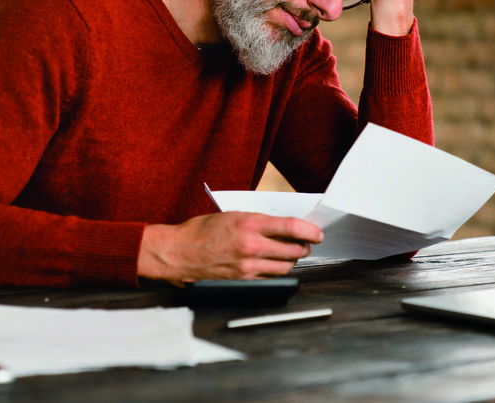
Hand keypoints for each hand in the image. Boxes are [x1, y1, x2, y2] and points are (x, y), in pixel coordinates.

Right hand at [136, 212, 323, 284]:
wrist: (177, 253)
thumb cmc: (200, 231)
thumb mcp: (232, 215)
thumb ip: (258, 220)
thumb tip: (283, 225)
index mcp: (249, 224)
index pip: (291, 227)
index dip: (311, 230)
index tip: (318, 232)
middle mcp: (251, 246)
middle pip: (294, 250)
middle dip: (304, 246)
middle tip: (306, 242)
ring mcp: (248, 266)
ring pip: (286, 266)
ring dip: (293, 260)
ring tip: (290, 253)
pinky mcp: (243, 280)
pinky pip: (271, 276)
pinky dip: (277, 270)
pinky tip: (273, 263)